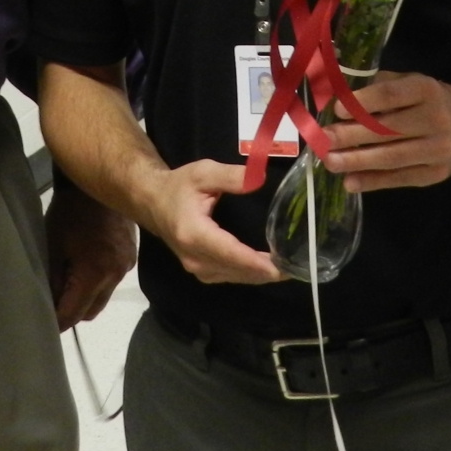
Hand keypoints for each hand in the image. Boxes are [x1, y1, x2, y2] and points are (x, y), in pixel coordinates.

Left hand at [46, 175, 137, 330]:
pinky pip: (112, 282)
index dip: (57, 322)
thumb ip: (53, 283)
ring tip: (68, 282)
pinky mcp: (130, 258)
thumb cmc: (67, 214)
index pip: (74, 314)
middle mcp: (116, 275)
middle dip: (72, 312)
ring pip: (103, 298)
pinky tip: (85, 267)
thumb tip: (50, 309)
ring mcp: (126, 266)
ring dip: (86, 297)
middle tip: (54, 302)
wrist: (93, 184)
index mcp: (95, 273)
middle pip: (91, 312)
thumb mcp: (52, 248)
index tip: (44, 326)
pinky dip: (98, 282)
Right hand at [139, 159, 284, 285]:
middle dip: (267, 270)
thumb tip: (259, 179)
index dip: (257, 262)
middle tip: (298, 265)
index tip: (282, 267)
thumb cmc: (178, 186)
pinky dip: (250, 274)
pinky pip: (231, 277)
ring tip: (289, 267)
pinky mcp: (201, 272)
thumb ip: (231, 176)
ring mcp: (197, 269)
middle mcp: (195, 258)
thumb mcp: (203, 172)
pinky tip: (268, 268)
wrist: (152, 202)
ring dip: (261, 275)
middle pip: (238, 270)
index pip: (231, 253)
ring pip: (236, 277)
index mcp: (194, 233)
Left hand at [321, 72, 450, 191]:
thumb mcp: (406, 81)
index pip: (390, 95)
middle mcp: (436, 119)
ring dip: (358, 162)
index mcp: (425, 90)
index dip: (363, 103)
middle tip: (323, 139)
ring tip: (330, 162)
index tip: (336, 110)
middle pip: (388, 130)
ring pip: (392, 157)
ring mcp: (439, 149)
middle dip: (352, 136)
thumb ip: (376, 87)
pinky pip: (400, 178)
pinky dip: (373, 181)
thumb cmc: (423, 98)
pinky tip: (350, 182)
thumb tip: (337, 100)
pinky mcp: (436, 173)